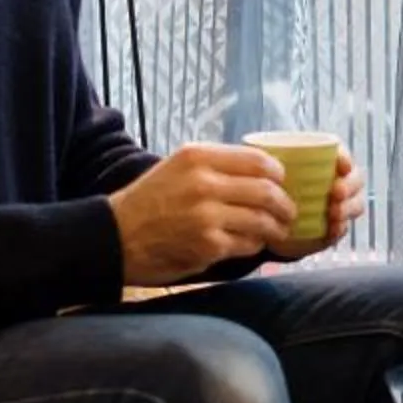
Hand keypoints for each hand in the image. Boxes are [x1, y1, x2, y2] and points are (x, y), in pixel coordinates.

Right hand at [109, 144, 296, 285]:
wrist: (114, 236)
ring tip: (278, 230)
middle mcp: (204, 183)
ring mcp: (207, 215)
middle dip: (285, 204)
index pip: (258, 160)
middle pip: (267, 191)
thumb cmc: (149, 202)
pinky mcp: (208, 245)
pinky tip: (252, 244)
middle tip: (288, 212)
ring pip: (262, 219)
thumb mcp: (177, 167)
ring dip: (276, 227)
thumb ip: (215, 166)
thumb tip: (260, 171)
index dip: (278, 173)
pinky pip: (248, 244)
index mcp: (198, 157)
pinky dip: (255, 245)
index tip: (282, 182)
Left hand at [269, 148, 365, 260]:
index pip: (342, 156)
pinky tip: (332, 228)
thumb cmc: (269, 187)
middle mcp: (337, 182)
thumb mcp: (267, 171)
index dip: (346, 159)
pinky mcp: (333, 229)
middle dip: (349, 186)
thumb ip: (266, 161)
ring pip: (356, 204)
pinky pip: (344, 229)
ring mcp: (338, 207)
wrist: (267, 222)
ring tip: (333, 212)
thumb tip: (257, 155)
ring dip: (348, 208)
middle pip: (355, 180)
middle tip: (335, 191)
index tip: (341, 165)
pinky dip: (340, 228)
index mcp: (324, 163)